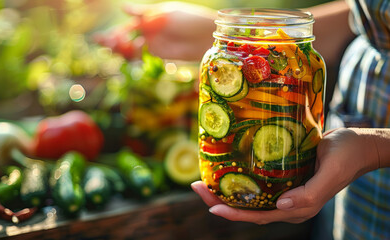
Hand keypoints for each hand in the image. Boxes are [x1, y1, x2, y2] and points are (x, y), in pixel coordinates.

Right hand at [94, 2, 215, 60]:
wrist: (206, 36)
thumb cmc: (188, 19)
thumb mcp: (165, 14)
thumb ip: (144, 14)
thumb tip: (123, 9)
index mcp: (148, 17)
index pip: (126, 26)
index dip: (114, 32)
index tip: (104, 38)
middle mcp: (147, 31)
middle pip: (124, 38)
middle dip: (112, 41)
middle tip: (103, 44)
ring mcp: (152, 43)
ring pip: (130, 49)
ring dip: (119, 50)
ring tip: (112, 50)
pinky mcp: (158, 55)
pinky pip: (141, 57)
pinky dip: (133, 56)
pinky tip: (131, 51)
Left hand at [191, 128, 378, 223]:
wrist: (359, 145)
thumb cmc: (346, 157)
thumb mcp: (331, 173)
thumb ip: (310, 194)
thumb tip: (282, 206)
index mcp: (297, 208)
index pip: (259, 216)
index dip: (234, 213)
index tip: (210, 205)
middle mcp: (287, 202)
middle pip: (248, 207)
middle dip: (220, 200)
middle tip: (196, 186)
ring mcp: (286, 190)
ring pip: (251, 195)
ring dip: (227, 189)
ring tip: (204, 179)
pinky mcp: (286, 177)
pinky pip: (259, 182)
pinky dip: (241, 179)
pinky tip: (227, 169)